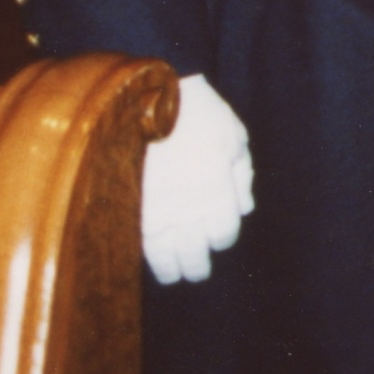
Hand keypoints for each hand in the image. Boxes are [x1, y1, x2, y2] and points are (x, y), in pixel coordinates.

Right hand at [144, 73, 253, 284]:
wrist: (148, 96)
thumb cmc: (199, 113)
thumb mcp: (233, 135)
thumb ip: (241, 174)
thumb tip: (245, 209)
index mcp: (217, 188)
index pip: (223, 233)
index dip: (222, 239)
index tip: (218, 238)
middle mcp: (187, 205)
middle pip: (194, 252)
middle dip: (197, 266)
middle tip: (197, 274)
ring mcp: (155, 207)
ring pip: (163, 254)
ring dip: (169, 269)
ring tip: (174, 276)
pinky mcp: (128, 204)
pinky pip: (136, 240)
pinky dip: (143, 255)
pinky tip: (148, 259)